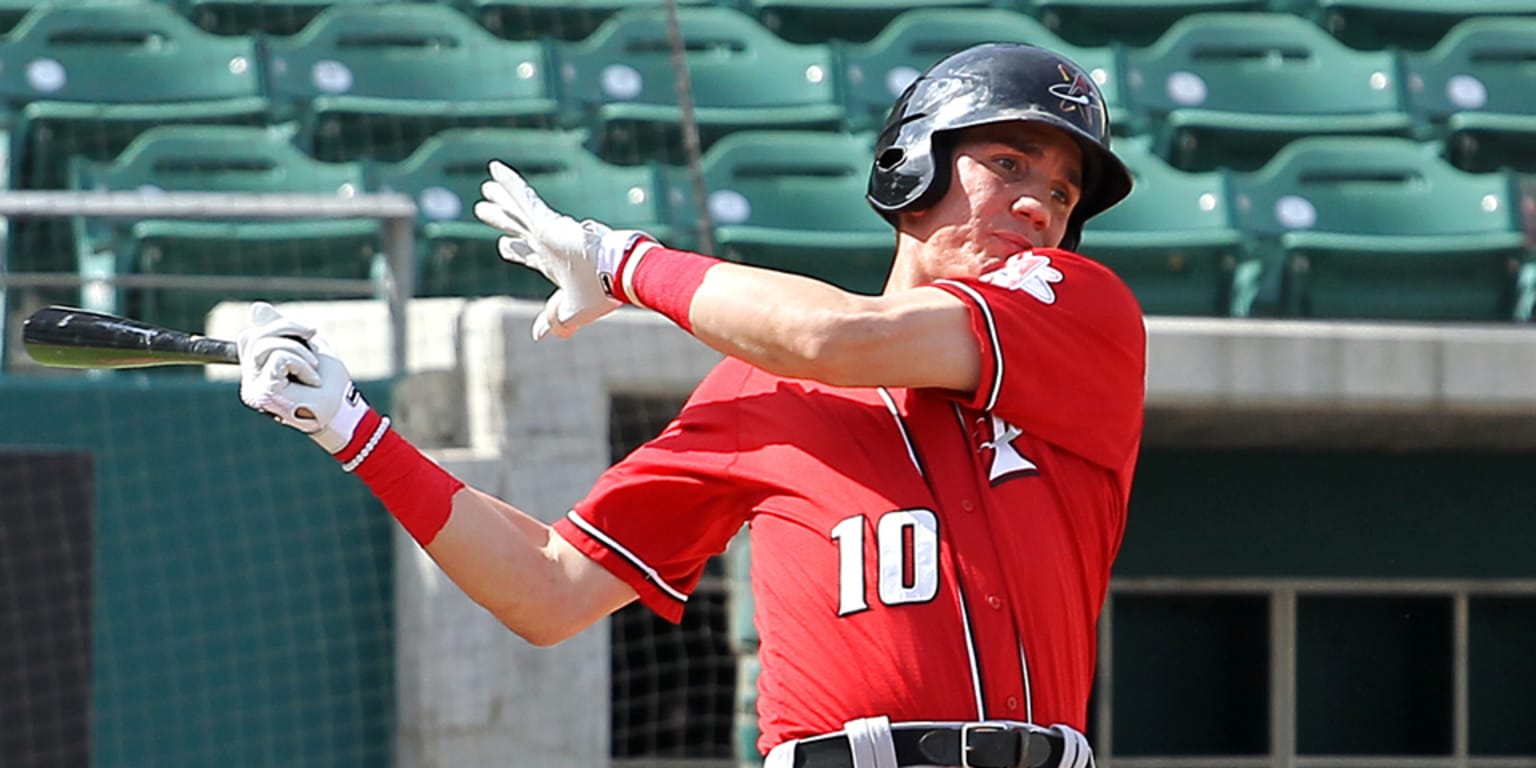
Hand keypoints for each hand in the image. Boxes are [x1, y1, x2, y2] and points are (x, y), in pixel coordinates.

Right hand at [237, 302, 371, 454]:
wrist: (343, 409)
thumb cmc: (329, 383)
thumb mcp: (306, 347)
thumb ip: (282, 330)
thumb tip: (256, 308)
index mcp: (258, 370)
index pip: (252, 335)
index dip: (281, 326)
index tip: (309, 333)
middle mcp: (250, 381)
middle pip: (254, 336)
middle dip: (288, 329)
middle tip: (313, 340)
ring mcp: (254, 389)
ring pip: (263, 345)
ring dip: (298, 351)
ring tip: (314, 368)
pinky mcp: (264, 393)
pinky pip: (278, 358)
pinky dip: (302, 363)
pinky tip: (313, 380)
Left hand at [472, 159, 653, 339]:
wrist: (617, 275)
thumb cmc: (601, 294)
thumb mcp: (571, 312)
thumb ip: (553, 320)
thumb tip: (538, 336)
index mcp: (554, 265)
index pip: (529, 255)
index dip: (514, 250)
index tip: (503, 245)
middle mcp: (548, 244)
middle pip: (518, 228)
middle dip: (502, 219)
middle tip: (483, 207)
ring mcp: (547, 231)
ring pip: (517, 210)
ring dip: (500, 197)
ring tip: (485, 185)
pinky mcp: (547, 220)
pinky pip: (523, 197)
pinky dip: (509, 183)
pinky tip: (494, 169)